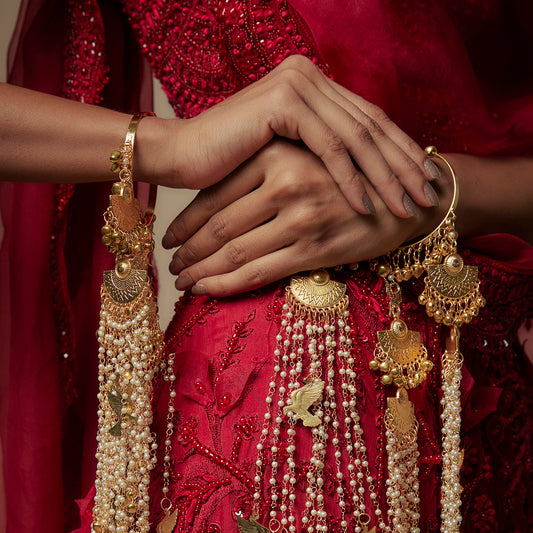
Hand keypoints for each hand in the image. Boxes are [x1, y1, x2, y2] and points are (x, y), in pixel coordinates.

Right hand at [140, 56, 439, 217]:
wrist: (180, 157)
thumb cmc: (229, 165)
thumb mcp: (287, 156)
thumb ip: (321, 150)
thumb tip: (368, 173)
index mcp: (313, 84)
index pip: (367, 119)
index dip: (400, 152)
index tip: (424, 183)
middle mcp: (308, 76)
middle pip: (370, 124)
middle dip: (403, 165)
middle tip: (428, 196)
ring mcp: (297, 84)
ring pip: (356, 136)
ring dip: (385, 175)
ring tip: (407, 206)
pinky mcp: (284, 102)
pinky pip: (329, 146)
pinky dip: (351, 178)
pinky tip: (367, 204)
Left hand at [165, 139, 451, 296]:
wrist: (405, 199)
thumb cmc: (348, 180)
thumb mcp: (305, 157)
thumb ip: (264, 170)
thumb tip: (214, 203)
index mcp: (276, 153)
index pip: (215, 193)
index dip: (186, 221)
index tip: (169, 237)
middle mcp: (284, 182)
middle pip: (218, 225)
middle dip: (187, 250)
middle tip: (170, 265)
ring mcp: (299, 217)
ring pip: (233, 251)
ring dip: (200, 270)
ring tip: (182, 281)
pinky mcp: (314, 248)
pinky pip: (258, 272)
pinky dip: (226, 284)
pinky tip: (206, 290)